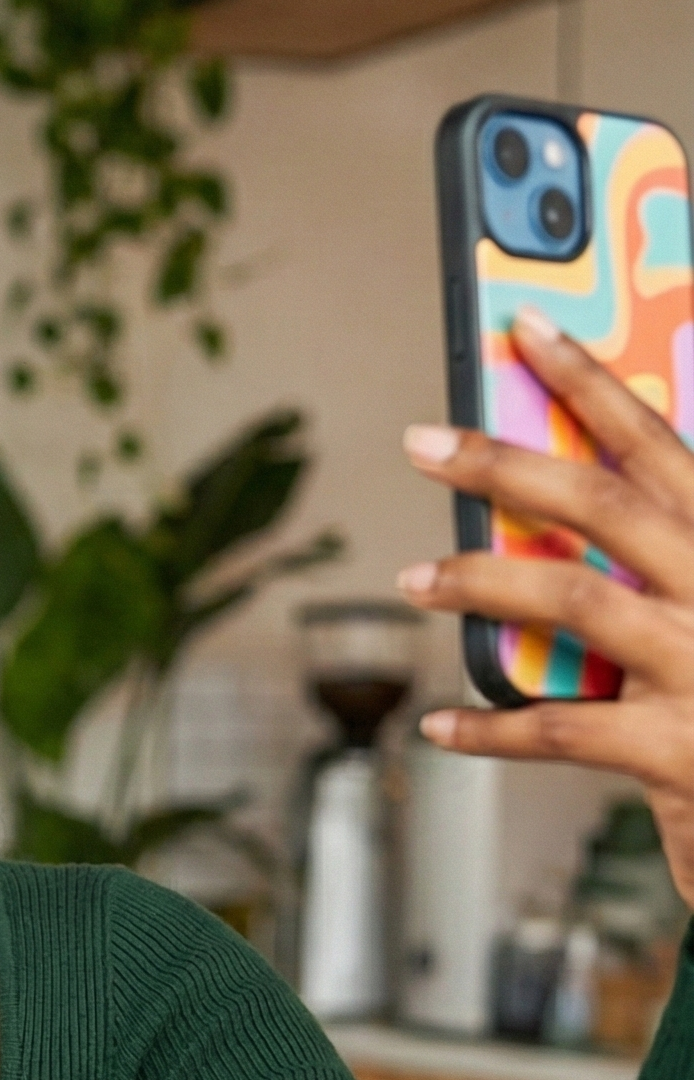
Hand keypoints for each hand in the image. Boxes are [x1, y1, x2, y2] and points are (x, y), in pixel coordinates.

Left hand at [397, 302, 693, 903]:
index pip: (660, 443)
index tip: (526, 327)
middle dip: (505, 463)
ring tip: (413, 577)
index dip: (591, 381)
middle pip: (605, 503)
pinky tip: (436, 725)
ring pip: (577, 599)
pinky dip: (490, 728)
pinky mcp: (680, 751)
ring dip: (481, 582)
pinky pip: (561, 730)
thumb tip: (552, 512)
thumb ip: (663, 562)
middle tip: (421, 442)